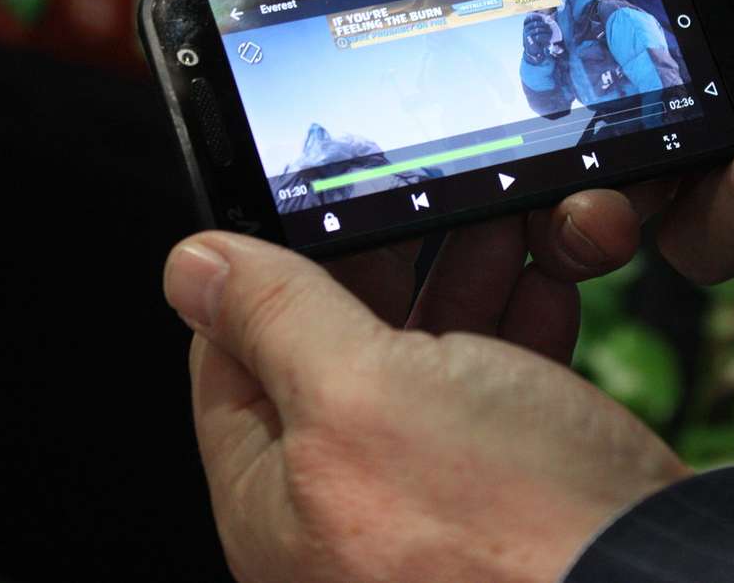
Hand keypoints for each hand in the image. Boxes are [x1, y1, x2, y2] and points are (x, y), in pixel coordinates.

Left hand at [164, 226, 687, 582]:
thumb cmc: (511, 530)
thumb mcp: (363, 392)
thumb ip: (273, 318)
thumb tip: (192, 267)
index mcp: (277, 501)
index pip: (234, 362)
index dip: (268, 275)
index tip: (312, 212)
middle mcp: (344, 514)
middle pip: (338, 358)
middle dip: (386, 268)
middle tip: (420, 205)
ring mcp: (431, 510)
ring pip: (427, 370)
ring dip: (459, 288)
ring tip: (498, 229)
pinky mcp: (510, 499)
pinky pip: (495, 401)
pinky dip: (515, 338)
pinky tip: (542, 292)